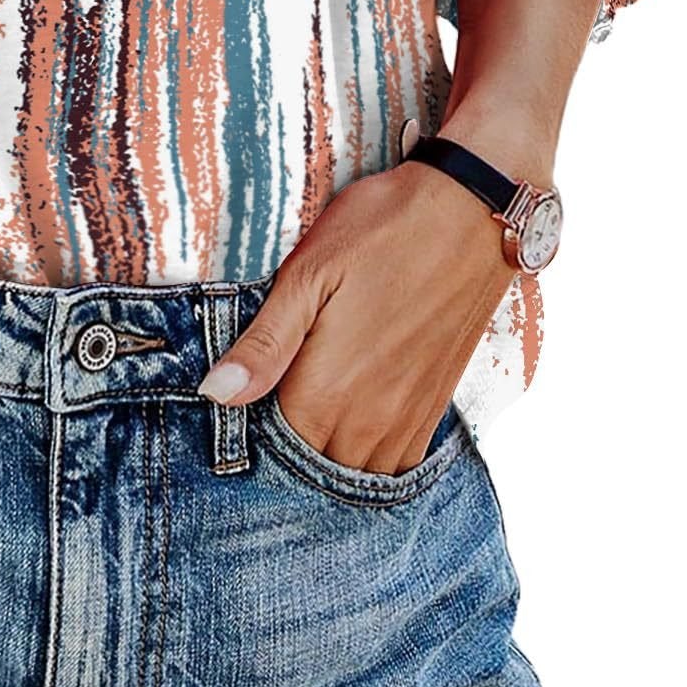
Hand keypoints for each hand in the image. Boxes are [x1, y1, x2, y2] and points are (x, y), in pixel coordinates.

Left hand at [199, 155, 519, 473]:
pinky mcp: (435, 404)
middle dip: (285, 450)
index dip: (249, 431)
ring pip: (357, 474)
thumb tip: (216, 393)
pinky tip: (351, 425)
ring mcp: (409, 417)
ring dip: (328, 457)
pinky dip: (369, 458)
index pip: (273, 450)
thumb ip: (264, 345)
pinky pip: (398, 463)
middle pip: (314, 469)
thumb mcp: (307, 275)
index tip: (236, 404)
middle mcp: (372, 420)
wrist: (470, 212)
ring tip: (305, 414)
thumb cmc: (380, 232)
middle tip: (267, 404)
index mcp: (329, 391)